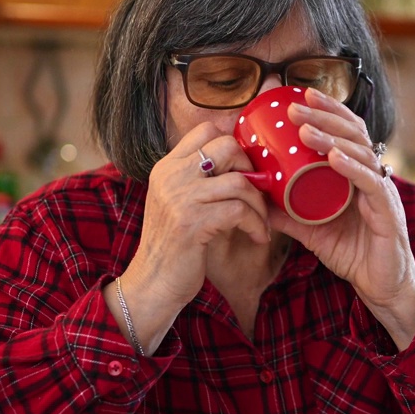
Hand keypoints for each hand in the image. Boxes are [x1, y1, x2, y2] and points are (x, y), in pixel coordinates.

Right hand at [114, 121, 271, 347]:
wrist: (153, 283)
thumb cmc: (173, 246)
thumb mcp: (179, 204)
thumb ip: (199, 181)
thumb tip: (243, 165)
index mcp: (167, 167)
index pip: (206, 130)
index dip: (234, 145)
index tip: (246, 170)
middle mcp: (171, 176)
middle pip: (227, 146)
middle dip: (251, 169)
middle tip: (256, 193)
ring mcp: (180, 197)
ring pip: (239, 181)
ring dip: (259, 205)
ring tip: (261, 222)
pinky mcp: (192, 222)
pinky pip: (240, 211)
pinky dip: (256, 225)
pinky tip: (258, 237)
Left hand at [278, 89, 414, 347]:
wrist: (380, 286)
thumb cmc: (353, 254)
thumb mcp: (313, 230)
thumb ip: (288, 215)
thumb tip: (256, 200)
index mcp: (358, 175)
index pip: (346, 132)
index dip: (327, 110)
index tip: (300, 94)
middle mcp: (373, 176)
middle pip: (353, 134)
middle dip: (324, 115)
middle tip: (295, 105)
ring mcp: (382, 192)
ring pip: (360, 153)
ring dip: (332, 138)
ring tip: (306, 129)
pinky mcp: (387, 211)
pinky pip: (370, 184)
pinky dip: (352, 168)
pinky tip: (334, 157)